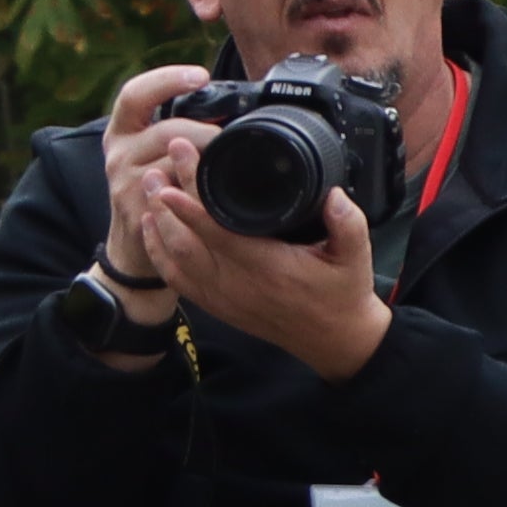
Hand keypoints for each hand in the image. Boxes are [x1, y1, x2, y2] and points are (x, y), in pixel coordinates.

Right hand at [87, 66, 215, 339]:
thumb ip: (184, 129)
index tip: (201, 75)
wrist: (134, 248)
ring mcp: (124, 181)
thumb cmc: (158, 191)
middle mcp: (119, 152)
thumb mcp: (157, 153)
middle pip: (167, 129)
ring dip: (208, 163)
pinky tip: (219, 193)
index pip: (136, 94)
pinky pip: (177, 194)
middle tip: (232, 140)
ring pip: (174, 161)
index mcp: (124, 130)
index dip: (167, 80)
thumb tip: (235, 108)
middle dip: (207, 133)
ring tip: (227, 168)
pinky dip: (202, 191)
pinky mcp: (136, 209)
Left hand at [162, 184, 393, 381]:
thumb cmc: (343, 293)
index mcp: (270, 268)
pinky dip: (157, 250)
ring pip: (174, 257)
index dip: (193, 201)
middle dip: (166, 202)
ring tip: (149, 186)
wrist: (333, 338)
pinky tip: (151, 225)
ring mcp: (222, 296)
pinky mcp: (215, 304)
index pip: (220, 230)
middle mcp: (238, 284)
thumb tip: (334, 193)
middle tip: (157, 168)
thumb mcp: (357, 257)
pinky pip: (175, 277)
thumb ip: (348, 223)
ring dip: (157, 221)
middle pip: (187, 239)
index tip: (180, 168)